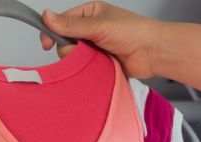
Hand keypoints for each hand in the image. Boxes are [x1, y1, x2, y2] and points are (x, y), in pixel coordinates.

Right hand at [41, 3, 162, 79]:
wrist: (153, 53)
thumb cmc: (135, 32)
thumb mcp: (99, 25)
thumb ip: (71, 25)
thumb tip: (47, 16)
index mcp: (90, 13)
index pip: (62, 21)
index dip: (52, 32)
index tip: (46, 43)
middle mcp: (91, 30)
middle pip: (65, 42)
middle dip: (70, 48)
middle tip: (82, 50)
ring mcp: (94, 47)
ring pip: (73, 57)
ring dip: (80, 60)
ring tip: (95, 59)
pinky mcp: (98, 64)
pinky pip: (83, 69)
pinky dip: (86, 70)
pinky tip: (96, 68)